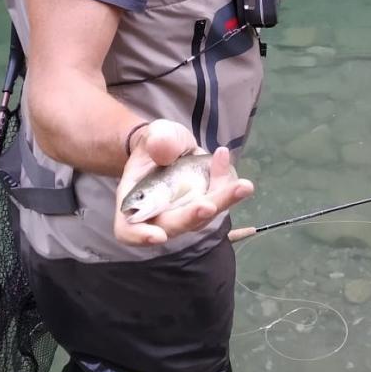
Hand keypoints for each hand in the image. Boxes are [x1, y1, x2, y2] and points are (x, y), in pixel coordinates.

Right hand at [113, 119, 253, 246]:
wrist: (171, 145)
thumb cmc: (155, 143)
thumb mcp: (154, 134)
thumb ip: (157, 141)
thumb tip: (164, 151)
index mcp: (135, 201)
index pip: (129, 229)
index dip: (141, 236)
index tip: (158, 236)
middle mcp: (159, 213)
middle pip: (174, 225)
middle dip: (193, 216)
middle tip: (210, 206)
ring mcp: (184, 212)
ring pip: (202, 216)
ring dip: (221, 201)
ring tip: (241, 184)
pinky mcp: (205, 204)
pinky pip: (217, 199)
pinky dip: (226, 183)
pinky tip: (223, 157)